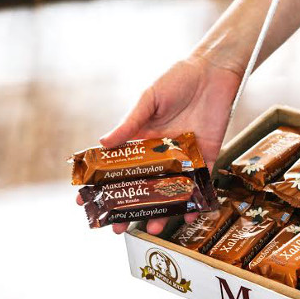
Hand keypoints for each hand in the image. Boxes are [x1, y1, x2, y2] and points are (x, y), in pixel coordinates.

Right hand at [76, 54, 240, 234]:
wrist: (213, 71)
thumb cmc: (177, 80)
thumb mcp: (148, 100)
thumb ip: (130, 124)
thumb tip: (103, 143)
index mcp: (142, 138)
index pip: (119, 166)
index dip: (103, 184)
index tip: (86, 200)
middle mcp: (161, 152)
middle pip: (143, 185)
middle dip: (131, 207)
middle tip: (117, 226)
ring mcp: (183, 157)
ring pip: (169, 191)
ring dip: (161, 210)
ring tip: (151, 227)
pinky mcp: (205, 157)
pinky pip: (199, 184)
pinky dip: (194, 200)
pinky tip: (187, 215)